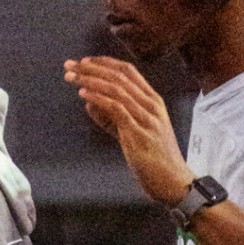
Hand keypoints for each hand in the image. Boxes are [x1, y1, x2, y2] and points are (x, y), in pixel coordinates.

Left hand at [65, 57, 192, 207]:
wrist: (174, 182)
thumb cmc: (154, 159)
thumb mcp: (131, 133)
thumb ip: (111, 117)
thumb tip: (89, 102)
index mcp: (153, 100)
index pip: (128, 71)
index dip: (104, 62)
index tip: (84, 62)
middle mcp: (152, 105)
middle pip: (118, 76)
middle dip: (91, 68)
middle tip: (69, 65)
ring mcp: (147, 118)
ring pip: (116, 89)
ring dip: (90, 80)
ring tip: (71, 77)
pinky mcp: (139, 134)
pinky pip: (116, 108)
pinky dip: (98, 98)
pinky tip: (83, 94)